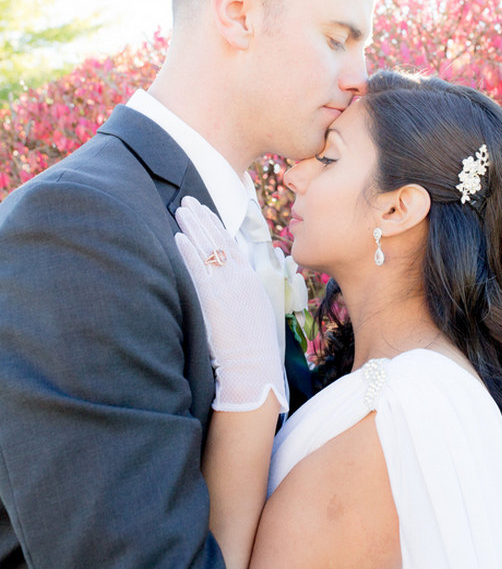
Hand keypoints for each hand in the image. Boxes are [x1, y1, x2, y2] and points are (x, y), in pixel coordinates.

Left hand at [175, 196, 287, 412]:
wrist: (254, 366)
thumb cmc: (255, 347)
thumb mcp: (257, 312)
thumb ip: (245, 293)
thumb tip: (237, 285)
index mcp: (251, 279)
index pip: (232, 244)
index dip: (217, 226)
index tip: (206, 211)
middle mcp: (240, 277)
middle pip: (219, 239)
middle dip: (202, 218)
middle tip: (189, 201)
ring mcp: (227, 286)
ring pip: (208, 248)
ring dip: (193, 227)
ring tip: (181, 210)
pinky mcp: (212, 298)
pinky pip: (198, 269)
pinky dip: (188, 251)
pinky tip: (178, 237)